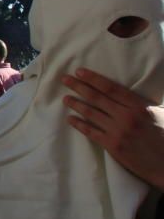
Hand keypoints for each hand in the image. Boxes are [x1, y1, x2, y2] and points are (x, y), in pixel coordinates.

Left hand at [63, 68, 163, 189]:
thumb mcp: (159, 114)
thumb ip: (140, 104)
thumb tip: (122, 94)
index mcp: (139, 106)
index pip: (111, 88)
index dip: (93, 79)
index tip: (79, 72)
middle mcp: (126, 117)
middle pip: (97, 98)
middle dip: (78, 87)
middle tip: (64, 79)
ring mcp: (118, 132)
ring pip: (91, 113)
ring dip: (76, 104)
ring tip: (65, 98)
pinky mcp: (113, 146)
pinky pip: (91, 132)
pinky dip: (79, 124)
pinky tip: (70, 119)